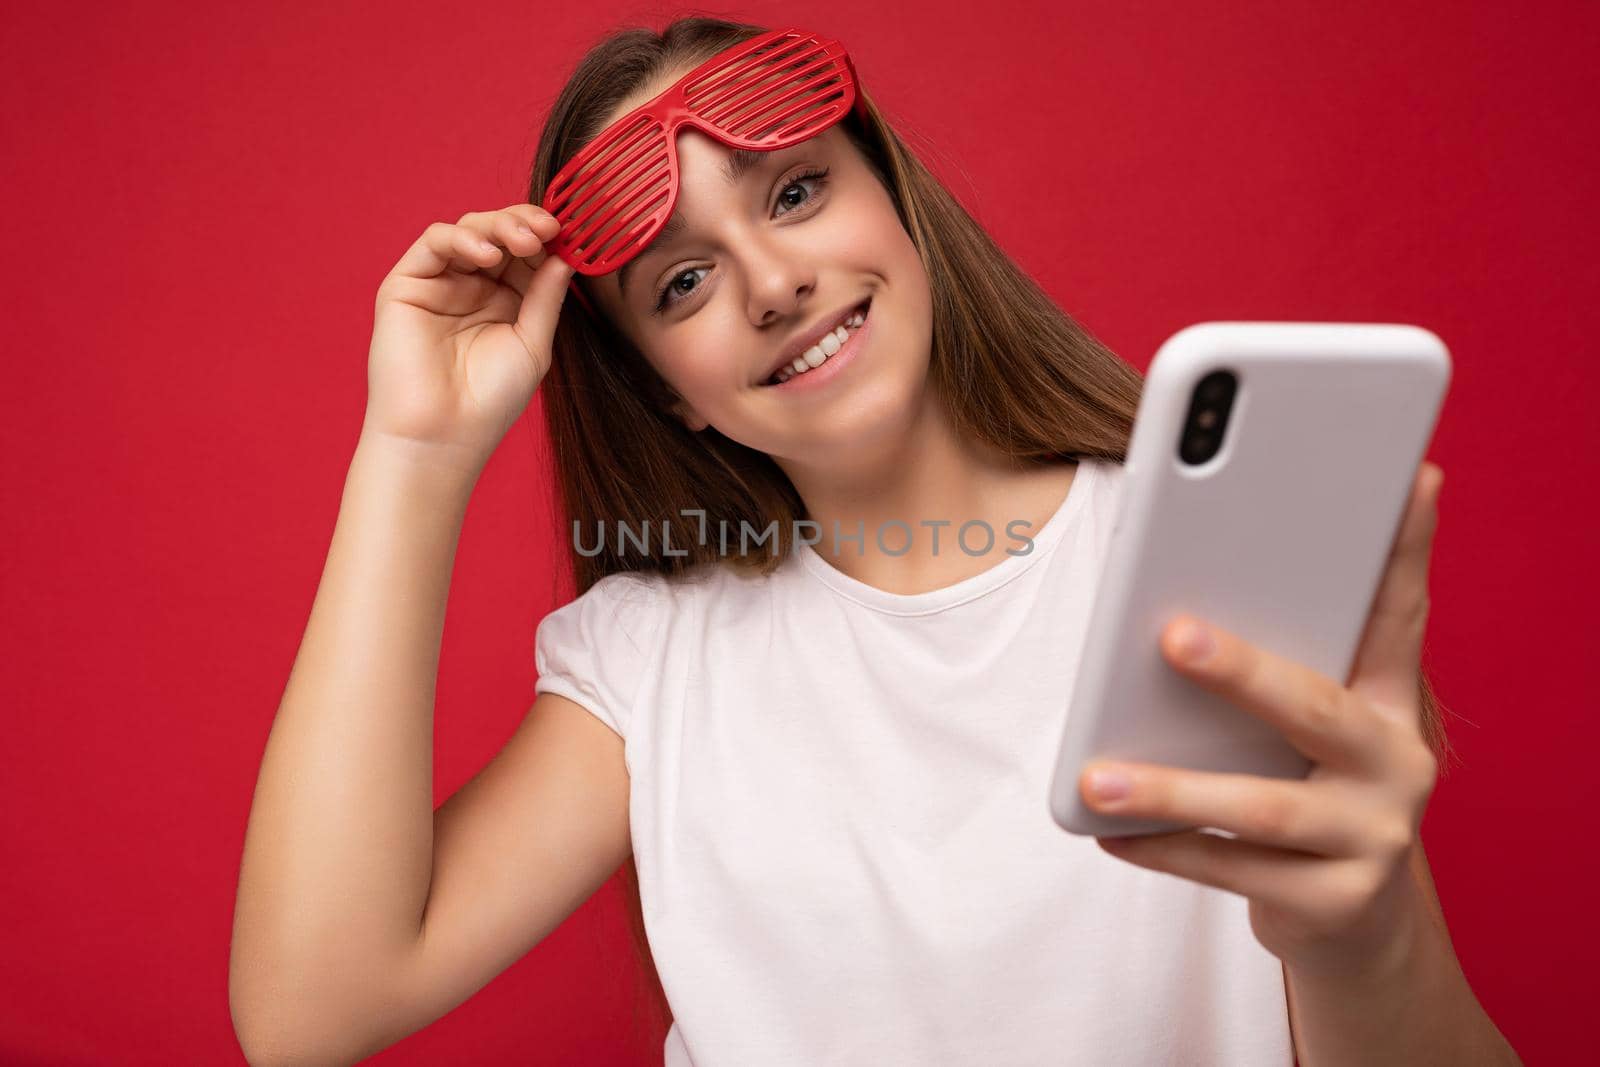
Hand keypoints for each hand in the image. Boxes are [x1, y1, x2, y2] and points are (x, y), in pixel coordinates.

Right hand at [364, 203, 575, 469]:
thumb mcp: (532, 343)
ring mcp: (440, 283)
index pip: (528, 254)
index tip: (573, 234)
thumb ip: (546, 297)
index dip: (549, 239)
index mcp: (506, 301)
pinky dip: (462, 238)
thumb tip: (566, 255)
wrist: (442, 435)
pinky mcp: (407, 283)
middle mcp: (473, 287)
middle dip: (526, 225)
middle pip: (500, 234)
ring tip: (524, 241)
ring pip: (470, 230)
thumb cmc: (489, 401)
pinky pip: (434, 242)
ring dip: (499, 226)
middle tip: (549, 230)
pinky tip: (488, 255)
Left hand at [1079, 461, 1445, 977]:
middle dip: (1244, 670)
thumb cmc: (1308, 784)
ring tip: (1096, 775)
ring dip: (1171, 788)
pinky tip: (1106, 830)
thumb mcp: (1310, 721)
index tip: (1411, 477)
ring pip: (1262, 807)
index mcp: (1391, 699)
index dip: (1407, 547)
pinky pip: (1232, 871)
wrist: (1355, 919)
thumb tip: (1173, 609)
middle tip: (1172, 634)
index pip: (1400, 612)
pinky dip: (1163, 848)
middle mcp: (1400, 763)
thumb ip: (1275, 656)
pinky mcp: (1338, 902)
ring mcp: (1375, 837)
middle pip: (1317, 708)